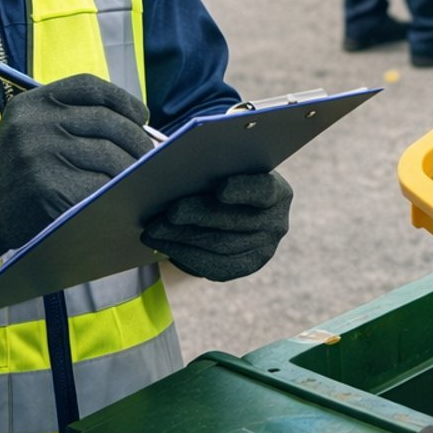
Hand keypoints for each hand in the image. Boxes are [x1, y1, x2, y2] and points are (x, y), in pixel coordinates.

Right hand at [0, 74, 154, 266]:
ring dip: (131, 168)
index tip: (141, 117)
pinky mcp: (48, 189)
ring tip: (137, 175)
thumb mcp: (29, 127)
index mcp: (32, 103)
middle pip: (108, 122)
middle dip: (137, 139)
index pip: (91, 87)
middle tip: (149, 154)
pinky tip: (118, 194)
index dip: (124, 100)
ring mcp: (40, 157)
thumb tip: (136, 122)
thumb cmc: (16, 167)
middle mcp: (34, 125)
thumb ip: (71, 117)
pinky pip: (98, 185)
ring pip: (109, 155)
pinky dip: (114, 190)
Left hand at [142, 171, 293, 281]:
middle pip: (234, 222)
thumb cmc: (227, 180)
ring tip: (154, 230)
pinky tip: (162, 243)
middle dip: (198, 216)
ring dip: (182, 238)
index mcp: (277, 192)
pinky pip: (212, 265)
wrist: (237, 211)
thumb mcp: (227, 170)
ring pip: (219, 246)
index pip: (264, 190)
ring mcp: (263, 249)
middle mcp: (276, 223)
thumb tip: (175, 165)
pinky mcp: (244, 267)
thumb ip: (212, 167)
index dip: (244, 190)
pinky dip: (183, 253)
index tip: (221, 189)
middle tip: (168, 213)